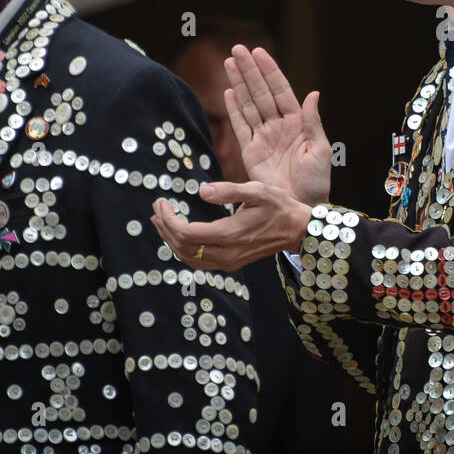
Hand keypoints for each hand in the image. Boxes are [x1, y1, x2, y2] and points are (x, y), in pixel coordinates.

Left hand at [151, 180, 312, 271]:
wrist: (297, 230)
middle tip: (156, 209)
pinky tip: (178, 236)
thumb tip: (201, 191)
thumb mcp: (257, 190)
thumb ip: (228, 191)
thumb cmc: (278, 206)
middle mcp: (226, 253)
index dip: (168, 219)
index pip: (185, 233)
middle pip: (182, 247)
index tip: (161, 202)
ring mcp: (228, 262)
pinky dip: (183, 250)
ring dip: (170, 240)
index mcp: (230, 234)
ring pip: (187, 257)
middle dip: (164, 228)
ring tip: (161, 222)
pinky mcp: (230, 263)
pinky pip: (198, 262)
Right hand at [225, 45, 330, 204]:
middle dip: (249, 71)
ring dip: (239, 83)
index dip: (270, 71)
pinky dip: (233, 108)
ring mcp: (263, 137)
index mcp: (298, 123)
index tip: (259, 52)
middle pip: (261, 92)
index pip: (281, 91)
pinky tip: (228, 91)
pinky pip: (240, 126)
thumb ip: (314, 122)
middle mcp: (279, 126)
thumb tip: (313, 93)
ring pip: (248, 104)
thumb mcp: (321, 150)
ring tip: (229, 62)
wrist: (300, 206)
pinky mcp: (250, 151)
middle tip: (237, 49)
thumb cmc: (316, 181)